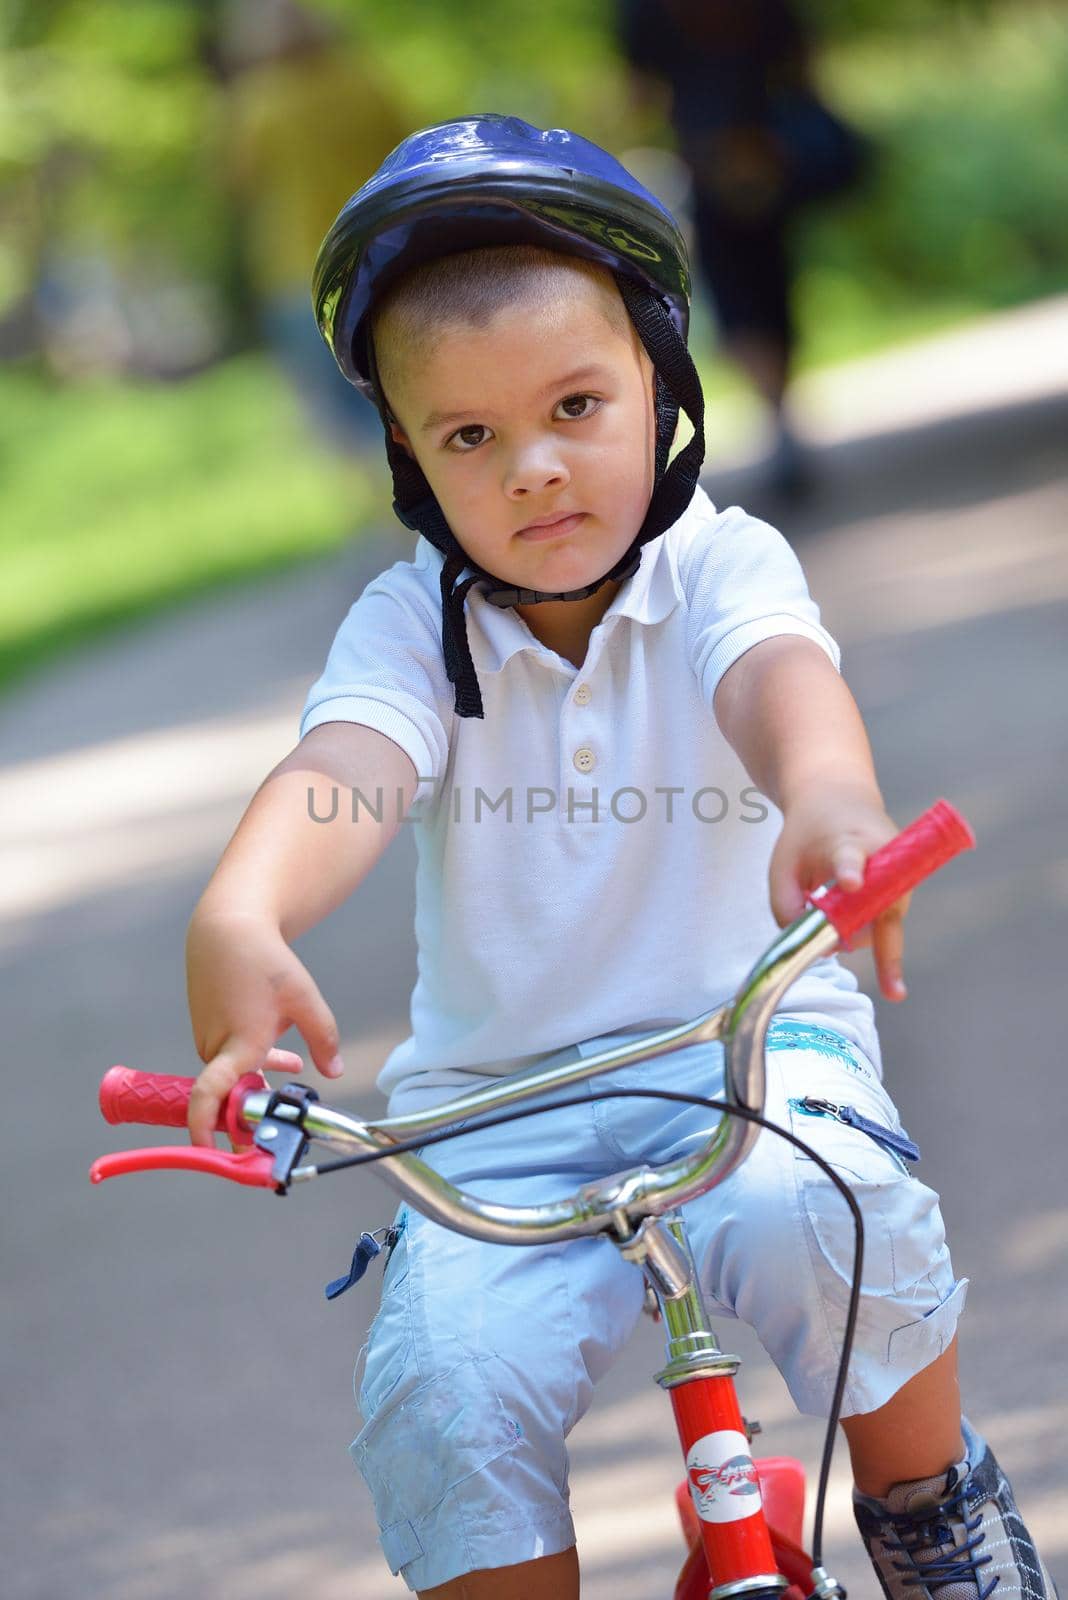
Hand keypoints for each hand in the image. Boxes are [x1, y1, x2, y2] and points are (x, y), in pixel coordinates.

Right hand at [185, 908, 343, 1145]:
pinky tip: (277, 1046)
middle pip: (233, 1090)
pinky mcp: (204, 1027)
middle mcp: (216, 1046)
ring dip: (259, 1073)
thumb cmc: (265, 962)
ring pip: (233, 1071)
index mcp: (240, 1044)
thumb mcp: (305, 999)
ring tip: (292, 1063)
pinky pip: (227, 1055)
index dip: (206, 1126)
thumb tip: (333, 1073)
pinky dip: (249, 1056)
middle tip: (283, 1105)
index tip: (210, 1150)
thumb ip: (323, 1039)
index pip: (210, 1095)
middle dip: (258, 1100)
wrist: (227, 929)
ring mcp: (206, 1037)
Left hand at [769, 787, 910, 1002]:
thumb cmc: (808, 834)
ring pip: (886, 925)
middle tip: (895, 994)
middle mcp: (883, 858)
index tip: (849, 882)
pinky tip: (862, 939)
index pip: (848, 859)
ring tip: (832, 907)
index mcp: (844, 841)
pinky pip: (888, 925)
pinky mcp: (904, 888)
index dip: (849, 872)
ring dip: (859, 935)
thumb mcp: (782, 864)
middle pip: (885, 907)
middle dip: (887, 947)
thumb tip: (818, 949)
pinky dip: (867, 932)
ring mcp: (899, 874)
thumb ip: (785, 907)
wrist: (839, 799)